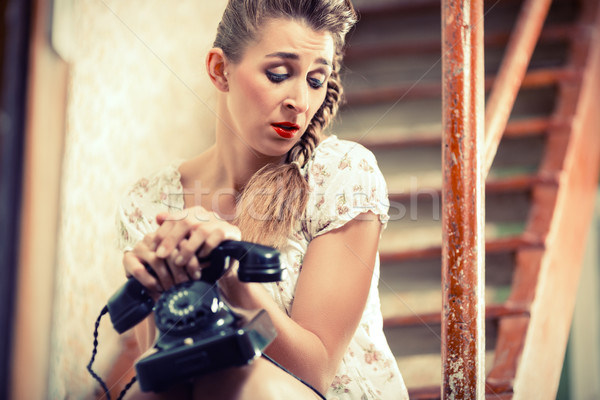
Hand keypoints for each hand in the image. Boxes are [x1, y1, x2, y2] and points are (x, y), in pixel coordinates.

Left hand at [123, 206, 240, 294]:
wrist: (228, 255)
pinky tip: (201, 258)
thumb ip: (173, 228)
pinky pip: (214, 239)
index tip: (153, 247)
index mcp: (192, 213)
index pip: (174, 218)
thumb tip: (158, 217)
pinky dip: (205, 249)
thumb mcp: (186, 238)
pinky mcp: (229, 231)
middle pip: (185, 222)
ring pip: (200, 231)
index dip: (162, 232)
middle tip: (161, 255)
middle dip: (171, 239)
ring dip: (187, 248)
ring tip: (179, 262)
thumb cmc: (202, 246)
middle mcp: (205, 214)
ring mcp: (218, 221)